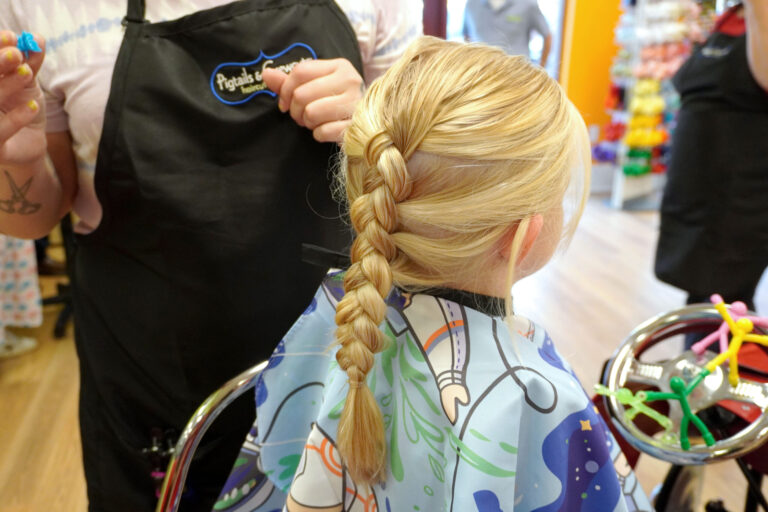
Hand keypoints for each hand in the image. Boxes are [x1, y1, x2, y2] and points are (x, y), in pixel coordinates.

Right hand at [0, 31, 46, 164]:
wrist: (29, 144)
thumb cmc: (20, 108)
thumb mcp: (27, 84)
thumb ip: (30, 63)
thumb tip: (37, 39)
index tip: (13, 37)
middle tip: (17, 54)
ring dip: (8, 85)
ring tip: (27, 73)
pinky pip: (0, 131)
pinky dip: (17, 117)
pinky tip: (34, 105)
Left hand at [262, 58, 363, 142]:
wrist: (368, 123)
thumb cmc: (337, 102)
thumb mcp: (316, 86)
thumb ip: (290, 82)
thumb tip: (266, 74)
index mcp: (340, 66)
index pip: (300, 72)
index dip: (285, 89)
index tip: (285, 103)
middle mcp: (350, 81)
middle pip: (302, 94)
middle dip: (295, 110)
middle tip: (302, 115)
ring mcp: (355, 104)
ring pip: (311, 113)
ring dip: (308, 122)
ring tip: (315, 122)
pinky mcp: (355, 126)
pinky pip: (322, 131)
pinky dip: (319, 134)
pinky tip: (327, 130)